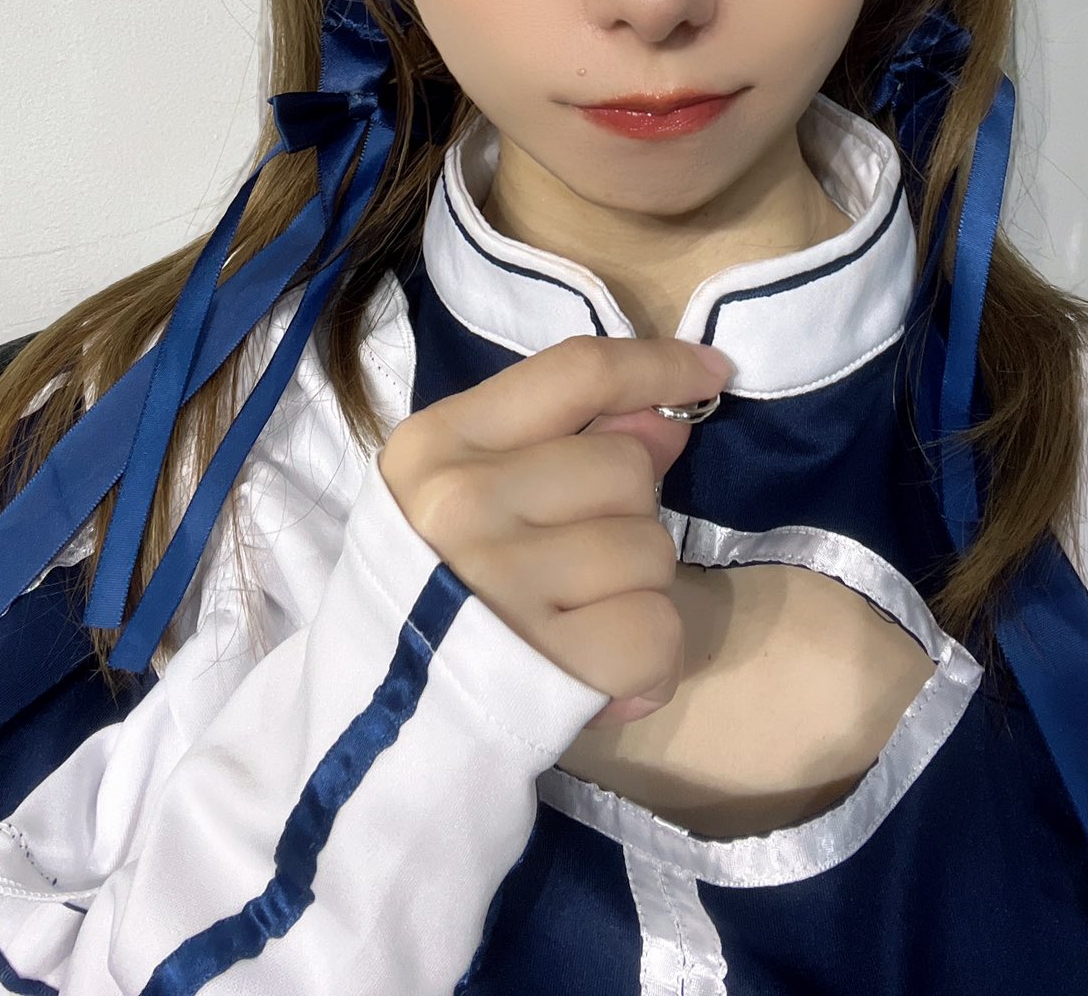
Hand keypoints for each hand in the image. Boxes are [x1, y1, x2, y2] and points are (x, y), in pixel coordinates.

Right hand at [378, 334, 732, 725]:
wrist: (377, 720)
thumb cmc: (433, 588)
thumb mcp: (469, 491)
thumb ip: (561, 444)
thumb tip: (664, 422)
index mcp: (442, 442)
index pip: (576, 372)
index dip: (657, 366)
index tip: (710, 372)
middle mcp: (464, 503)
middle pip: (628, 469)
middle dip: (628, 515)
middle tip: (573, 566)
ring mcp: (502, 584)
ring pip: (652, 551)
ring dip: (638, 592)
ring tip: (577, 623)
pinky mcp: (545, 665)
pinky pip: (658, 632)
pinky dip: (652, 662)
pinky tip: (605, 674)